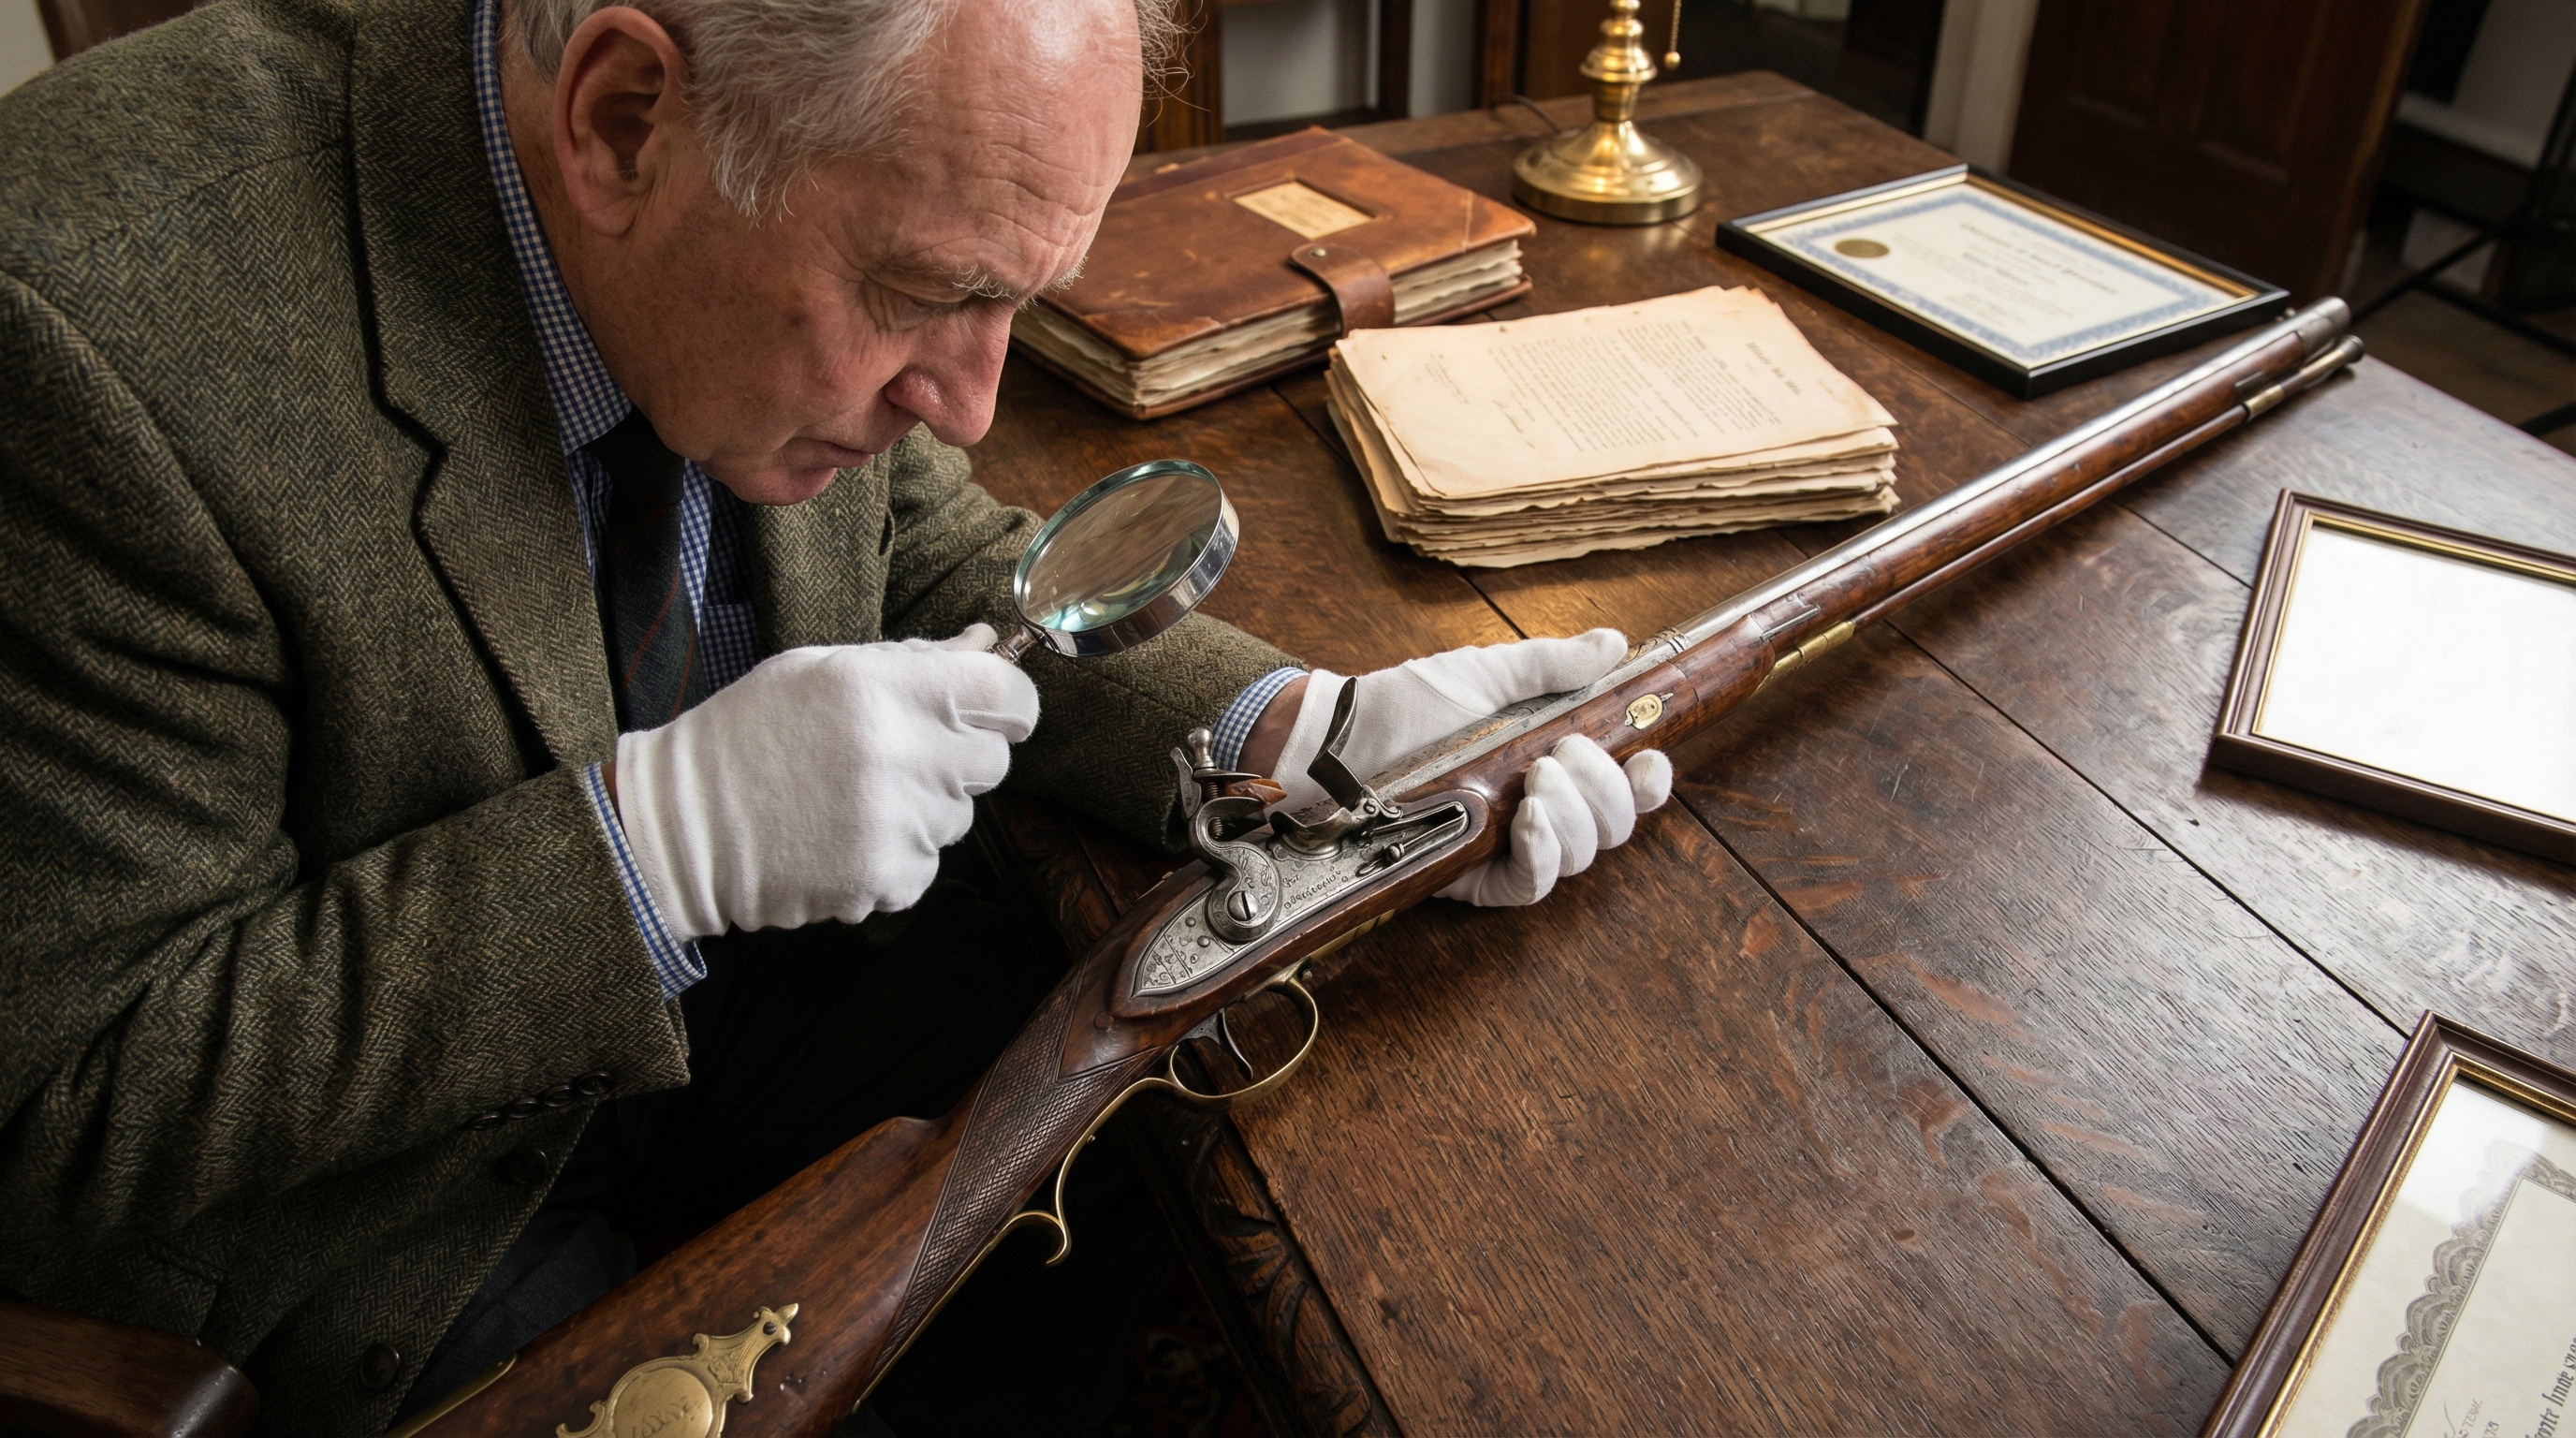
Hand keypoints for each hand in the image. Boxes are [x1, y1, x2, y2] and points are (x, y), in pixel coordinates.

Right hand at [613, 625, 1038, 939]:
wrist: (684, 826)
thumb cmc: (752, 734)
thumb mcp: (824, 670)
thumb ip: (916, 660)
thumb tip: (989, 644)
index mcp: (884, 690)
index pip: (1008, 694)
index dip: (1009, 702)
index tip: (993, 708)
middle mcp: (899, 756)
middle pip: (993, 760)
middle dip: (959, 754)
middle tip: (896, 754)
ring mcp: (896, 824)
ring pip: (961, 815)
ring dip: (925, 806)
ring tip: (855, 797)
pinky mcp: (886, 879)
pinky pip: (929, 863)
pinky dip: (898, 854)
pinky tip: (844, 836)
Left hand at [1264, 629, 1670, 906]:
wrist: (1340, 742)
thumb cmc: (1406, 707)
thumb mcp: (1484, 673)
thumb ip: (1552, 665)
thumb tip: (1614, 644)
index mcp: (1552, 758)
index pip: (1625, 785)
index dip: (1648, 780)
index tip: (1648, 757)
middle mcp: (1539, 808)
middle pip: (1613, 825)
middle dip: (1605, 790)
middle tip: (1563, 754)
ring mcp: (1507, 845)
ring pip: (1580, 856)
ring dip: (1574, 817)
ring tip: (1539, 778)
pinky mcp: (1473, 876)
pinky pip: (1530, 886)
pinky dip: (1542, 857)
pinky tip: (1530, 822)